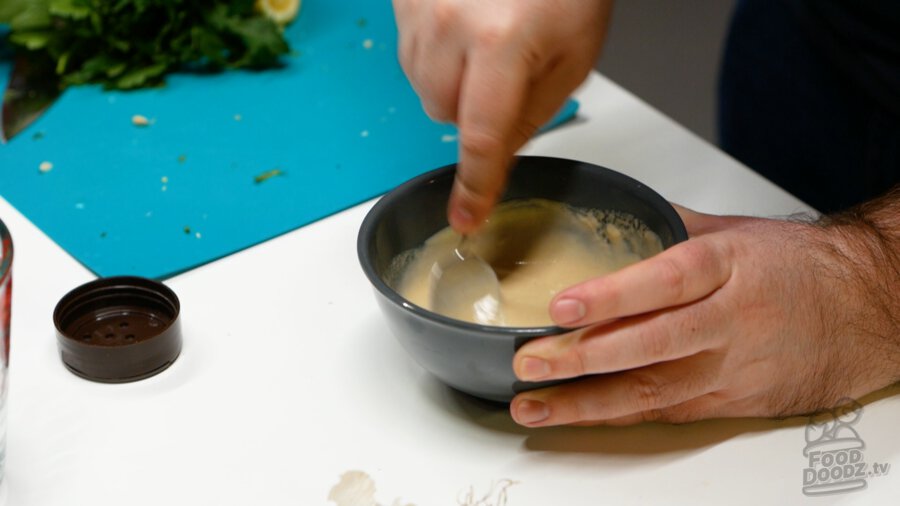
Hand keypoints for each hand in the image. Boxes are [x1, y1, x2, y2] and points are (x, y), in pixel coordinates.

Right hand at [393, 0, 612, 232]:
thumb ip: (532, 112)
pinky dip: (436, 52)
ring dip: (453, 81)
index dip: (475, 185)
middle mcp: (448, 24)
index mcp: (501, 42)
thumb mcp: (572, 53)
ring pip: (422, 84)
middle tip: (506, 74)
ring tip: (487, 39)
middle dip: (473, 109)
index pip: (480, 137)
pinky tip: (466, 24)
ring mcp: (418, 8)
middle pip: (442, 112)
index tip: (466, 218)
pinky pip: (410, 51)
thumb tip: (497, 155)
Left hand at [509, 205, 899, 426]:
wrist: (862, 310)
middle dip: (582, 357)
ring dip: (587, 402)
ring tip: (535, 404)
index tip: (562, 304)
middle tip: (530, 361)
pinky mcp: (730, 401)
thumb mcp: (736, 232)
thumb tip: (614, 217)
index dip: (611, 296)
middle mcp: (727, 321)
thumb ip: (670, 228)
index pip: (663, 281)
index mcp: (726, 267)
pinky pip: (667, 412)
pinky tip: (577, 416)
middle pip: (649, 344)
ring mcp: (728, 367)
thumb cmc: (797, 266)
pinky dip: (619, 415)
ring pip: (651, 391)